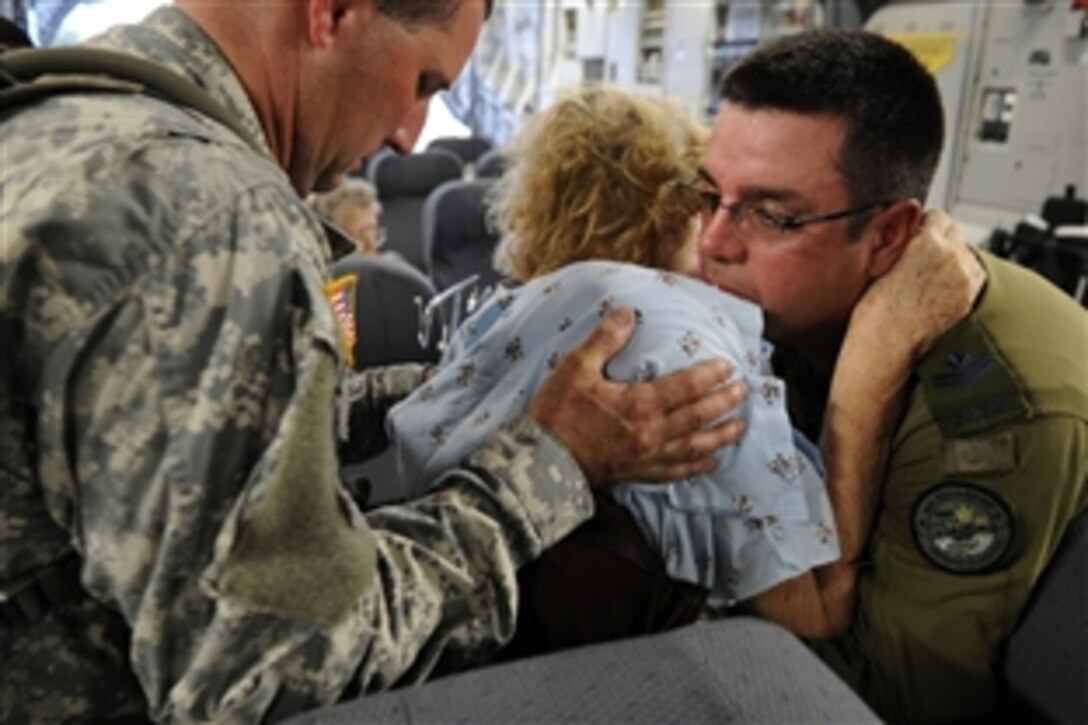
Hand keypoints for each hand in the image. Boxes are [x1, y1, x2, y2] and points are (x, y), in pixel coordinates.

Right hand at [529, 308, 747, 486]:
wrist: (542, 462)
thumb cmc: (558, 414)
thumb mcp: (576, 368)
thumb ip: (605, 340)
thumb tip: (627, 313)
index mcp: (640, 404)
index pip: (687, 387)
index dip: (710, 375)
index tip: (728, 366)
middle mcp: (651, 433)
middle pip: (698, 416)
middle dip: (724, 402)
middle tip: (742, 391)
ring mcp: (647, 457)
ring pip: (694, 446)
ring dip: (720, 436)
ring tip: (739, 427)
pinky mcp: (638, 473)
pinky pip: (675, 472)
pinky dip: (695, 468)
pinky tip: (708, 463)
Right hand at [850, 209, 985, 363]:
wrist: (886, 344)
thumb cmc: (875, 310)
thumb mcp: (881, 263)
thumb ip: (902, 242)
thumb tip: (909, 233)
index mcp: (927, 241)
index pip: (937, 216)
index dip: (924, 224)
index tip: (917, 231)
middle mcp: (952, 256)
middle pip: (954, 231)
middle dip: (940, 238)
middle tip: (923, 252)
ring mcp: (965, 278)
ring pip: (966, 252)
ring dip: (952, 256)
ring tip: (932, 271)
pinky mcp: (969, 298)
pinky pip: (972, 274)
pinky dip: (961, 275)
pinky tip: (942, 285)